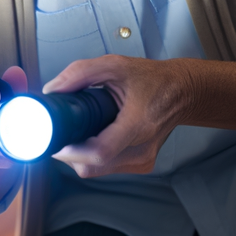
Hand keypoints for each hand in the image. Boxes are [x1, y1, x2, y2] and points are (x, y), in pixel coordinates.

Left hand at [41, 55, 196, 177]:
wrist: (183, 92)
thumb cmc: (153, 79)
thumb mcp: (116, 65)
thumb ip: (81, 73)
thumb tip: (52, 89)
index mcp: (138, 124)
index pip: (99, 151)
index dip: (71, 150)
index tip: (56, 138)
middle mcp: (142, 149)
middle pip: (93, 166)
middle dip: (70, 152)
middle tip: (62, 131)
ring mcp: (143, 160)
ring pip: (97, 171)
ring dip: (81, 155)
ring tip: (82, 130)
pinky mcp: (141, 165)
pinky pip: (106, 169)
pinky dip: (94, 157)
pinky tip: (96, 137)